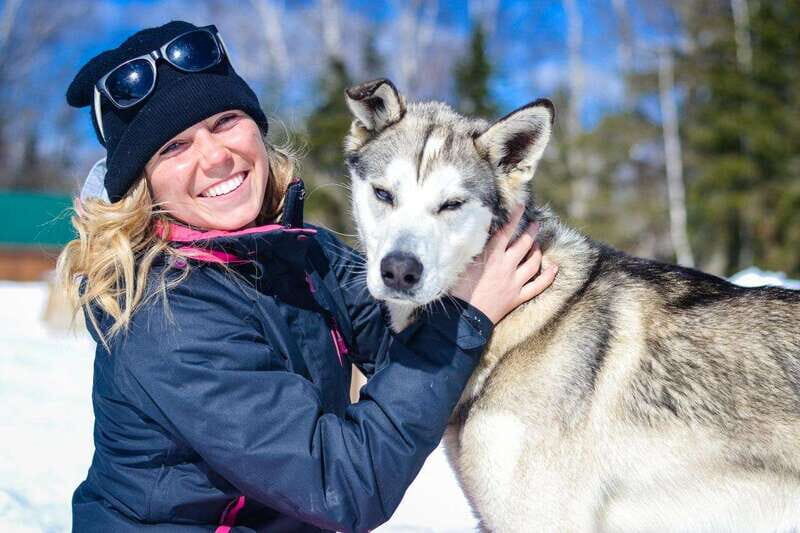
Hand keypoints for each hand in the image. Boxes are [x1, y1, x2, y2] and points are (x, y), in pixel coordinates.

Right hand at [450, 204, 557, 323]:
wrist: (463, 318)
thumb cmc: (456, 291)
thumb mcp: (460, 265)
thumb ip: (471, 249)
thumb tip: (475, 234)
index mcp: (491, 257)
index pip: (505, 232)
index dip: (514, 218)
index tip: (521, 207)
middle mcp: (505, 267)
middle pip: (524, 245)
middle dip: (531, 232)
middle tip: (536, 224)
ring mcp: (514, 283)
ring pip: (533, 263)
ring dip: (537, 251)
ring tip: (537, 245)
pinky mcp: (517, 297)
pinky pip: (538, 286)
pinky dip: (548, 277)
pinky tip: (554, 268)